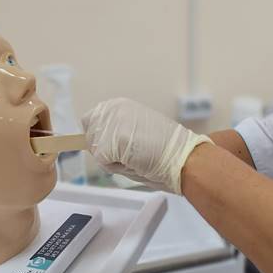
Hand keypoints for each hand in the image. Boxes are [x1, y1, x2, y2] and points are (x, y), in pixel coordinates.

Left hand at [82, 97, 211, 192]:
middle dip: (104, 150)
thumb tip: (96, 143)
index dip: (100, 139)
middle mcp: (114, 108)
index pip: (91, 122)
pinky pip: (103, 161)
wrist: (183, 156)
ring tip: (135, 157)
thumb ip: (115, 132)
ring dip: (112, 160)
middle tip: (129, 153)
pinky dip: (116, 167)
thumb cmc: (165, 150)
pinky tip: (135, 161)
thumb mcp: (136, 131)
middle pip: (89, 137)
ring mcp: (113, 122)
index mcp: (119, 105)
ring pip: (96, 150)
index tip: (117, 146)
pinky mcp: (113, 139)